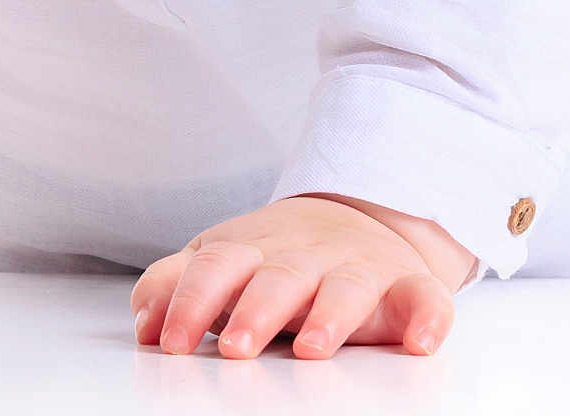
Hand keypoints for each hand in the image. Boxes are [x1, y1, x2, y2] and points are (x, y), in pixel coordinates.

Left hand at [131, 194, 461, 360]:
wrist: (358, 217)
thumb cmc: (275, 256)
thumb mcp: (221, 260)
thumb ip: (176, 285)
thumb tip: (143, 325)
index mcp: (253, 248)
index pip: (216, 265)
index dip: (191, 300)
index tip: (171, 343)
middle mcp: (305, 254)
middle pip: (279, 275)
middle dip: (257, 309)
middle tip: (236, 347)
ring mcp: (358, 265)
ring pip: (346, 285)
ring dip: (331, 315)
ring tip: (313, 350)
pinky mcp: (408, 284)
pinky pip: (425, 297)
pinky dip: (426, 317)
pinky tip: (418, 343)